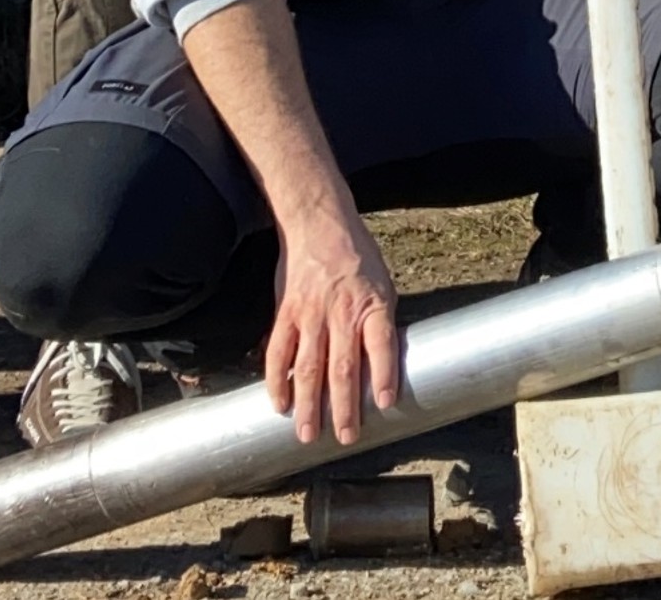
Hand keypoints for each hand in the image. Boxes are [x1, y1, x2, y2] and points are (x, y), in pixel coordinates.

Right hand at [265, 205, 401, 443]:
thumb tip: (382, 367)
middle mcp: (341, 312)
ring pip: (307, 367)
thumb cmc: (357, 257)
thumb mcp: (382, 283)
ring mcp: (310, 313)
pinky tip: (279, 403)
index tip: (384, 403)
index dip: (383, 375)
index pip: (380, 344)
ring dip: (308, 404)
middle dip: (344, 407)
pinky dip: (276, 380)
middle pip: (343, 367)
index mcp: (373, 304)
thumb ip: (379, 323)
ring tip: (308, 434)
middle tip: (345, 437)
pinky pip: (278, 352)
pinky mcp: (286, 312)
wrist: (318, 222)